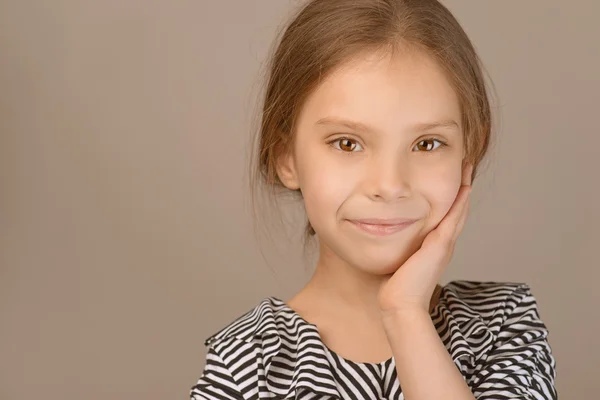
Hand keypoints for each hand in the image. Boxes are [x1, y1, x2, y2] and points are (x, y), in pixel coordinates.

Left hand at [378, 161, 473, 315]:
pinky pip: (453, 219)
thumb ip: (400, 248)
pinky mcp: (440, 245)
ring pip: (458, 211)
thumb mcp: (400, 260)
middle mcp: (443, 244)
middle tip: (466, 165)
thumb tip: (386, 236)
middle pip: (457, 210)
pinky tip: (464, 187)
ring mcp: (444, 244)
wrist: (400, 303)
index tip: (453, 178)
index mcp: (435, 247)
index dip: (452, 197)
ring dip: (464, 189)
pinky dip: (460, 203)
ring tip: (468, 169)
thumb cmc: (395, 286)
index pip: (446, 216)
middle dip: (461, 187)